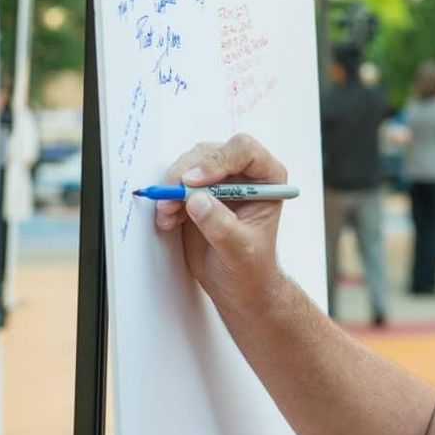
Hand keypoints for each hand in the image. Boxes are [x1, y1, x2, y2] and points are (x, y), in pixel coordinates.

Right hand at [155, 133, 287, 315]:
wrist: (238, 283)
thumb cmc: (251, 266)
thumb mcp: (239, 250)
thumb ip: (221, 226)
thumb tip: (196, 201)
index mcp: (268, 179)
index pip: (244, 150)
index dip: (218, 160)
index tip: (194, 182)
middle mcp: (244, 173)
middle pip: (210, 153)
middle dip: (185, 174)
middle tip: (170, 200)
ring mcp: (220, 180)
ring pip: (190, 164)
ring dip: (172, 186)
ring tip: (166, 214)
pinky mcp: (199, 192)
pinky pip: (177, 182)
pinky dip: (168, 197)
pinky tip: (167, 219)